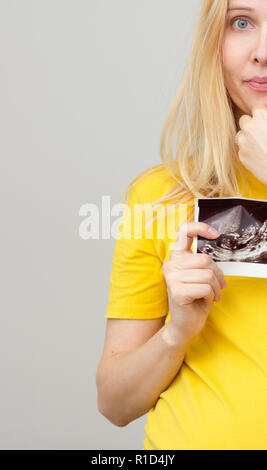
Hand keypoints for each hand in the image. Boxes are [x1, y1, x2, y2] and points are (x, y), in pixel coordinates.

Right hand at [162, 222, 226, 344]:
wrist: (184, 325)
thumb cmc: (194, 300)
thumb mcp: (199, 276)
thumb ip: (202, 261)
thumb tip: (213, 245)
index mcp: (176, 258)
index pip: (185, 232)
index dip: (200, 228)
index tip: (215, 234)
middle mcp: (170, 265)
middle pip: (206, 259)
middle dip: (217, 275)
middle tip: (217, 287)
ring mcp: (172, 278)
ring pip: (208, 274)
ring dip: (215, 288)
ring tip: (210, 296)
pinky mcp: (177, 291)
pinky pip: (206, 288)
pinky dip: (211, 296)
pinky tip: (203, 301)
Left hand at [237, 104, 266, 184]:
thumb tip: (265, 119)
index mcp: (261, 117)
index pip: (256, 109)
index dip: (261, 115)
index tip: (265, 121)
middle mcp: (249, 127)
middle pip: (244, 120)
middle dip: (250, 124)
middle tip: (260, 132)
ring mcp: (243, 142)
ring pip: (242, 136)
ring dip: (248, 138)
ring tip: (261, 146)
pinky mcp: (241, 156)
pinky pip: (243, 150)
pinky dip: (249, 151)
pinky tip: (260, 156)